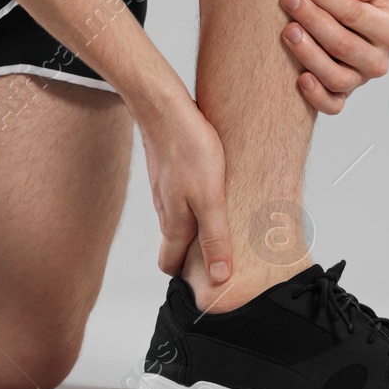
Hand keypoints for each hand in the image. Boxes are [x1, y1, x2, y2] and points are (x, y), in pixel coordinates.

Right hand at [137, 91, 230, 283]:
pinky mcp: (168, 173)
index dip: (187, 276)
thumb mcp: (210, 198)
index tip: (209, 279)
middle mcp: (165, 211)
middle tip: (223, 254)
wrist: (164, 109)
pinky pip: (179, 199)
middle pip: (175, 245)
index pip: (170, 265)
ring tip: (223, 224)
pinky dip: (194, 204)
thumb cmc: (188, 150)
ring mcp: (164, 191)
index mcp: (174, 224)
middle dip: (194, 256)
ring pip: (178, 221)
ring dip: (196, 228)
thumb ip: (214, 238)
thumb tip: (219, 277)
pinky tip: (211, 192)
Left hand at [279, 0, 388, 114]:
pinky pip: (332, 106)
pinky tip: (300, 78)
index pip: (356, 15)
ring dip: (309, 54)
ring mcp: (359, 81)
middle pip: (343, 45)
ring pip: (336, 77)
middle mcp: (378, 61)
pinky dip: (317, 96)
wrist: (348, 19)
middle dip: (313, 20)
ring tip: (288, 30)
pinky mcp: (341, 96)